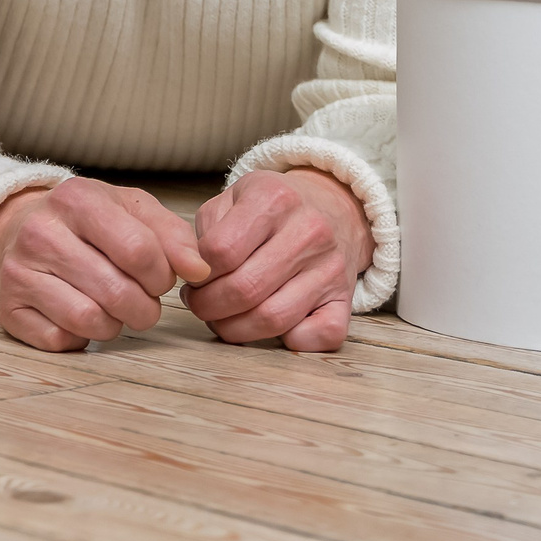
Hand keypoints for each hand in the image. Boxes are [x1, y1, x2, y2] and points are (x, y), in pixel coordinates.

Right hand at [0, 175, 210, 352]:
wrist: (18, 227)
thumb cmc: (87, 222)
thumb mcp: (132, 210)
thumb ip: (174, 235)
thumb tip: (200, 271)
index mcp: (75, 199)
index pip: (139, 251)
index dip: (162, 275)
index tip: (158, 277)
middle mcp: (39, 232)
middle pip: (117, 292)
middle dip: (144, 307)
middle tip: (141, 300)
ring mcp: (17, 271)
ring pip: (90, 320)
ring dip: (114, 324)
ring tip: (110, 307)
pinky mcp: (8, 308)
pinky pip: (61, 340)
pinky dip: (80, 337)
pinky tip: (76, 315)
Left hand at [186, 168, 373, 352]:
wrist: (331, 207)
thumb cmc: (271, 208)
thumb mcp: (232, 198)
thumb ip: (206, 230)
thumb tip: (193, 273)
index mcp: (274, 200)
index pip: (221, 251)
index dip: (196, 274)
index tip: (192, 278)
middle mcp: (309, 232)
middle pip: (245, 290)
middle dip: (208, 307)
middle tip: (199, 304)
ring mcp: (331, 268)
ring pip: (274, 319)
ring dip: (236, 329)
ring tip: (221, 318)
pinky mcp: (347, 297)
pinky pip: (321, 335)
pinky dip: (292, 342)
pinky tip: (269, 327)